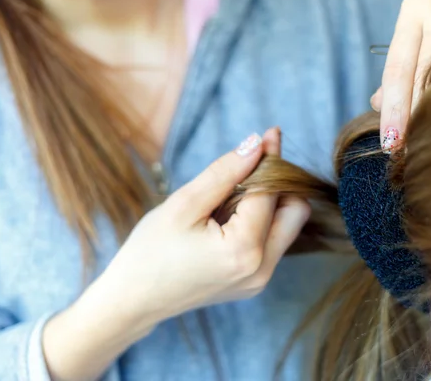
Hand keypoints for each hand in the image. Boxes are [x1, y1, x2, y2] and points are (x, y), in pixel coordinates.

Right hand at [98, 127, 309, 324]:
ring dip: (270, 203)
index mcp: (243, 250)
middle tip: (252, 166)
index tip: (271, 133)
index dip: (271, 159)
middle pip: (295, 211)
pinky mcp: (255, 282)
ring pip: (287, 227)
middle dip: (280, 183)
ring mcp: (260, 280)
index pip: (271, 191)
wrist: (134, 299)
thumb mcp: (184, 204)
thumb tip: (257, 143)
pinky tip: (230, 217)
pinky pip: (272, 242)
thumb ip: (225, 172)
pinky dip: (261, 222)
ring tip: (231, 197)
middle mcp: (261, 269)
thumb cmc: (151, 250)